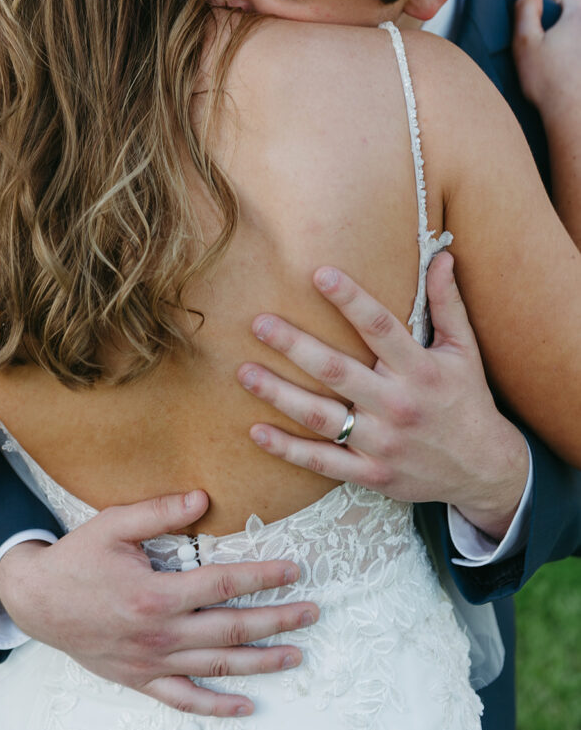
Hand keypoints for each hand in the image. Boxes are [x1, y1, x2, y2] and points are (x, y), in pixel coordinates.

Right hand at [0, 490, 317, 717]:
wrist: (36, 601)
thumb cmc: (77, 559)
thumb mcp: (113, 524)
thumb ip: (159, 511)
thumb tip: (203, 498)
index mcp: (156, 594)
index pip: (223, 585)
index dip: (262, 577)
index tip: (293, 570)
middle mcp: (159, 634)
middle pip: (231, 630)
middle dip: (277, 621)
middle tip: (312, 613)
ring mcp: (152, 662)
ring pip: (217, 667)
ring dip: (260, 662)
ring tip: (297, 654)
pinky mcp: (141, 679)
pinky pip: (184, 699)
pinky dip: (216, 706)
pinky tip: (246, 706)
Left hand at [238, 254, 528, 539]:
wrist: (486, 471)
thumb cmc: (468, 400)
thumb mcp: (464, 351)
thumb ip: (447, 303)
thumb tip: (443, 255)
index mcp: (421, 369)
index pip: (380, 327)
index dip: (350, 299)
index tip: (318, 274)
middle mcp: (398, 405)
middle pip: (338, 371)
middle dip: (295, 346)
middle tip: (259, 323)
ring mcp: (383, 443)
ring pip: (322, 417)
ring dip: (279, 394)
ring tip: (244, 373)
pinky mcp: (372, 474)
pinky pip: (323, 462)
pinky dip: (288, 450)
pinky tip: (256, 432)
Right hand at [514, 0, 580, 247]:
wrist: (574, 117)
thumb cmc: (547, 81)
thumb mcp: (525, 42)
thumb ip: (524, 6)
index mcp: (579, 14)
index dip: (558, 11)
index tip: (548, 34)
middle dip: (572, 29)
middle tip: (557, 54)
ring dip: (576, 48)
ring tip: (569, 70)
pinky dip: (578, 65)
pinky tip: (575, 78)